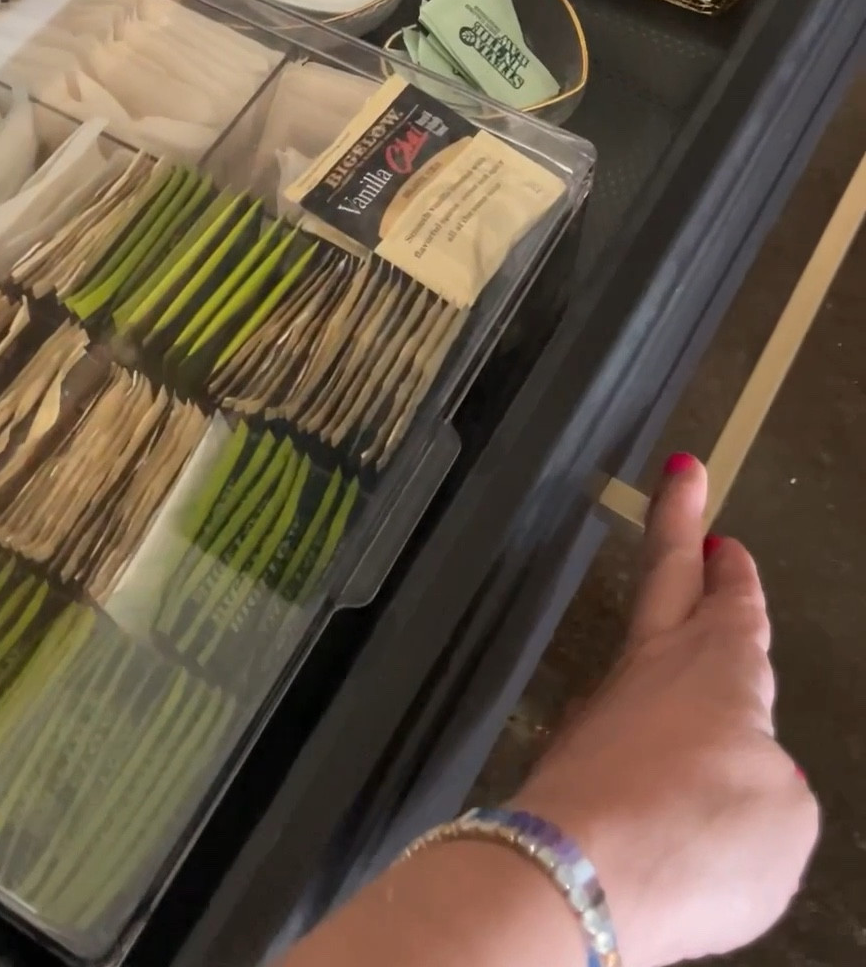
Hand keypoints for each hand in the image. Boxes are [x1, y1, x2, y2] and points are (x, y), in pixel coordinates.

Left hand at [517, 456, 817, 966]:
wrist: (579, 878)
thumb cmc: (700, 830)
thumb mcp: (784, 818)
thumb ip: (768, 786)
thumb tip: (740, 780)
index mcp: (722, 664)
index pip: (732, 602)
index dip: (733, 572)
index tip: (726, 538)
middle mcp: (656, 672)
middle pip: (666, 579)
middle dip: (676, 524)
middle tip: (681, 476)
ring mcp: (603, 714)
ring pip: (638, 660)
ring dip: (659, 642)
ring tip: (678, 644)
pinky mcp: (570, 767)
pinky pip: (617, 740)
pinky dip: (637, 738)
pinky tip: (648, 771)